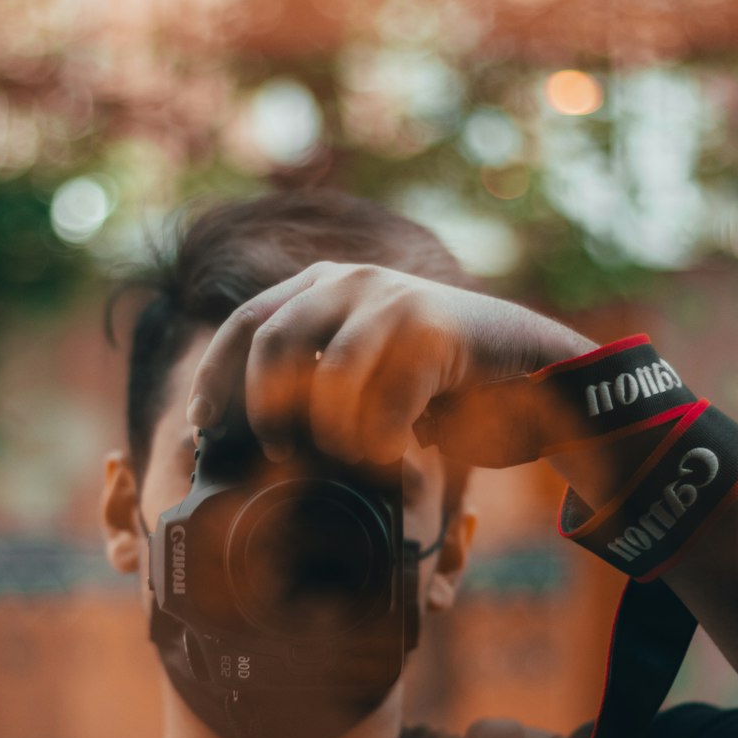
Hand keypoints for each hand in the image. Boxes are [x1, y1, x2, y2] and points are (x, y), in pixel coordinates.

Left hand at [186, 261, 593, 467]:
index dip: (215, 377)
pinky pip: (386, 399)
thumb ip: (315, 385)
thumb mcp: (366, 378)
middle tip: (276, 452)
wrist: (535, 376)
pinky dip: (383, 442)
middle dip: (264, 408)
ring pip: (329, 375)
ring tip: (350, 457)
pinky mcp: (435, 329)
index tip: (201, 426)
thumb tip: (248, 435)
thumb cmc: (442, 388)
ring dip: (332, 432)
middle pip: (273, 341)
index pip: (245, 323)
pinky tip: (395, 457)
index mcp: (324, 285)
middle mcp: (352, 280)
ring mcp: (394, 299)